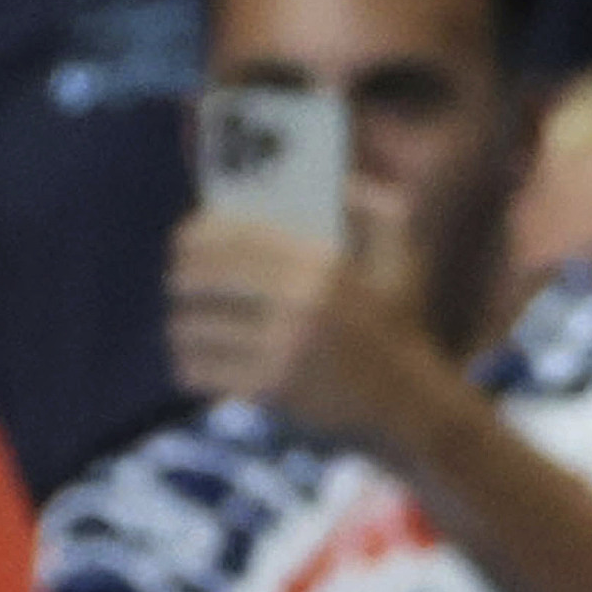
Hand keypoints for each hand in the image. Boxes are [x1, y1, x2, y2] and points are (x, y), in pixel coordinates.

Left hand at [166, 191, 452, 443]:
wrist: (410, 405)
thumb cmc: (401, 327)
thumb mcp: (404, 263)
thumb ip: (381, 215)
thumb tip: (345, 186)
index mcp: (323, 264)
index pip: (234, 237)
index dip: (196, 234)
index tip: (185, 240)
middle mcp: (300, 302)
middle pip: (200, 279)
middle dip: (181, 280)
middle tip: (183, 287)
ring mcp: (282, 348)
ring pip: (190, 327)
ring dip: (183, 326)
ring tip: (190, 327)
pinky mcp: (268, 389)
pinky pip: (197, 369)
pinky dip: (189, 365)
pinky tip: (200, 362)